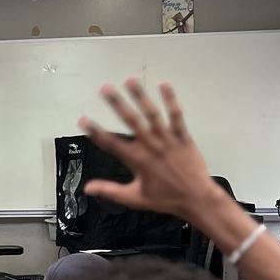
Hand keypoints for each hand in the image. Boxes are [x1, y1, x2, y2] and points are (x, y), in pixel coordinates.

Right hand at [79, 80, 224, 220]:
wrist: (196, 198)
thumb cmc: (167, 198)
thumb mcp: (134, 198)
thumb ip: (110, 191)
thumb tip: (89, 188)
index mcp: (137, 160)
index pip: (110, 143)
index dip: (95, 131)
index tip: (83, 120)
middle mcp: (151, 145)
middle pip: (130, 120)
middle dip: (116, 103)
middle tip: (105, 88)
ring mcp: (167, 138)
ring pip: (151, 113)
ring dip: (140, 95)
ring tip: (130, 80)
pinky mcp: (182, 136)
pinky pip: (176, 114)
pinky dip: (170, 99)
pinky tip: (164, 85)